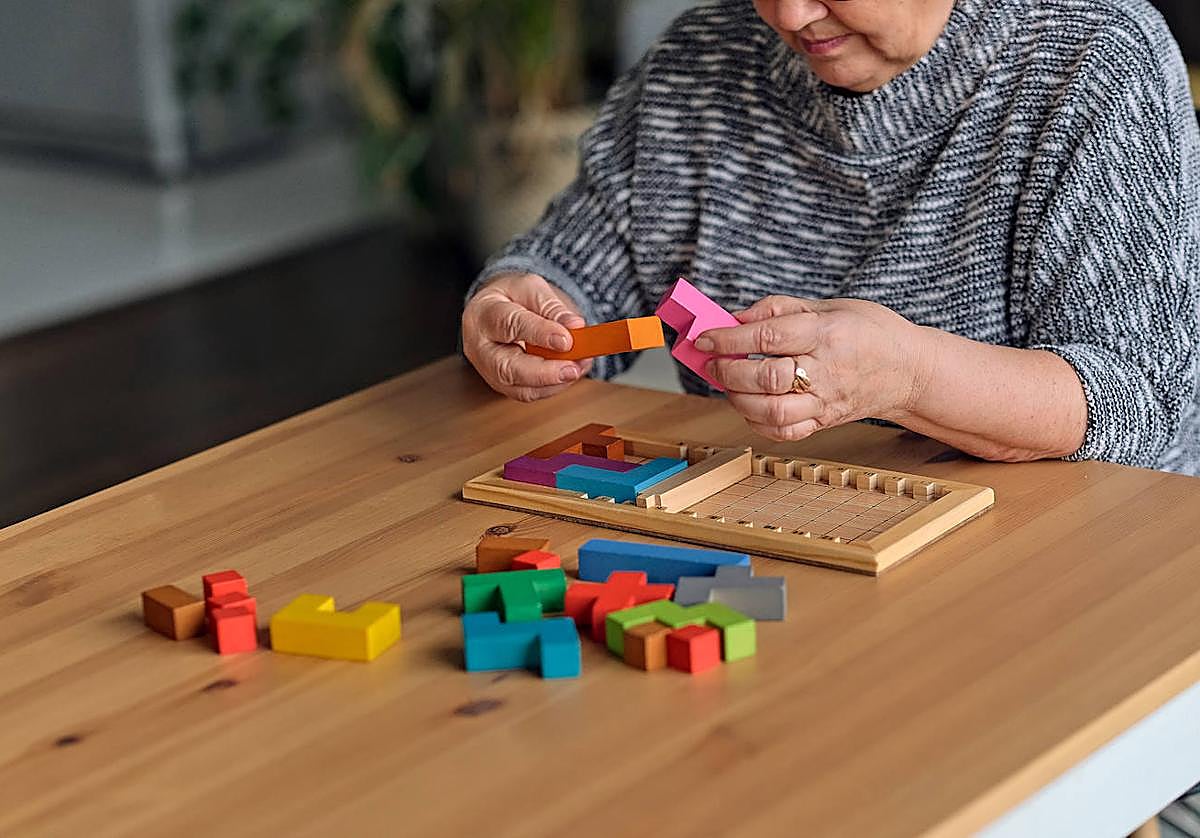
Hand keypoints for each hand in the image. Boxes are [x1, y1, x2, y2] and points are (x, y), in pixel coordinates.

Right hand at [462, 273, 592, 401]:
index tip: (566, 340)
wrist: (498, 312)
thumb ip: (552, 307)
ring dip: (554, 383)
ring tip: (578, 368)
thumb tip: (575, 326)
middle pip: (507, 368)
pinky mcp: (504, 385)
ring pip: (519, 388)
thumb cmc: (511, 298)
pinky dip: (554, 386)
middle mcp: (481, 347)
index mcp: (484, 314)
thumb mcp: (531, 289)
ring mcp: (489, 371)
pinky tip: (570, 372)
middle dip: (544, 373)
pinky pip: (529, 393)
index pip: (508, 325)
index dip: (539, 334)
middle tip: (572, 369)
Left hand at [695, 296, 928, 440]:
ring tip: (729, 385)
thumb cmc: (869, 331)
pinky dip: (757, 422)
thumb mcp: (828, 305)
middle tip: (712, 363)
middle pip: (766, 378)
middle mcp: (826, 370)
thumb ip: (779, 308)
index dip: (727, 338)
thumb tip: (734, 317)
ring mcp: (826, 401)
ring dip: (738, 399)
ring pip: (772, 411)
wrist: (909, 369)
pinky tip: (750, 405)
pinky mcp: (825, 421)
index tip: (703, 338)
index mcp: (826, 333)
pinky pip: (784, 432)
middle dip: (728, 371)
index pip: (767, 337)